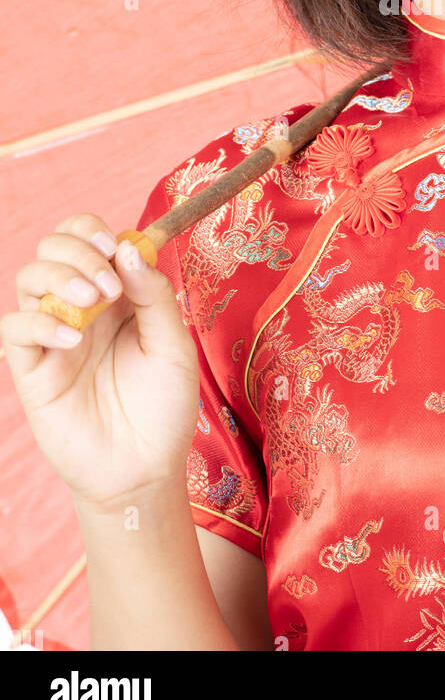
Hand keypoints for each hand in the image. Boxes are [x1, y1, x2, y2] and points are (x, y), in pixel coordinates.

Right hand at [1, 213, 199, 508]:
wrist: (145, 468)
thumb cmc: (164, 406)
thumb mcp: (173, 344)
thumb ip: (154, 294)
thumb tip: (128, 247)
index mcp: (116, 294)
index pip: (87, 238)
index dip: (93, 231)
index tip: (116, 246)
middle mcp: (81, 307)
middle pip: (53, 248)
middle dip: (78, 249)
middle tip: (109, 283)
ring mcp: (54, 336)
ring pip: (29, 278)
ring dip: (60, 277)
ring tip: (94, 303)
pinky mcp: (33, 369)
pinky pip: (15, 329)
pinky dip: (40, 323)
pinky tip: (74, 341)